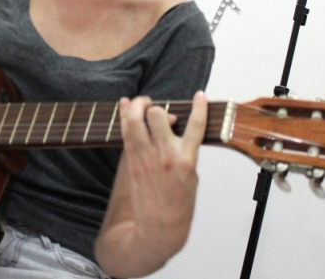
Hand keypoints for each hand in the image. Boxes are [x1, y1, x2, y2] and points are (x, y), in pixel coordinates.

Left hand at [98, 91, 206, 275]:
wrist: (159, 229)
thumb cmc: (179, 206)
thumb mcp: (193, 178)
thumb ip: (186, 152)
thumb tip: (177, 129)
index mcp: (187, 159)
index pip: (196, 125)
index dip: (199, 107)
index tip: (200, 96)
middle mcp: (165, 155)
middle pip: (157, 114)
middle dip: (157, 107)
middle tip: (156, 108)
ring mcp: (146, 156)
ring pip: (135, 119)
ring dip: (137, 105)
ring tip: (140, 103)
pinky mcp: (131, 160)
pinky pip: (125, 131)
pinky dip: (124, 115)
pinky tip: (125, 106)